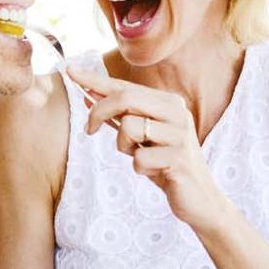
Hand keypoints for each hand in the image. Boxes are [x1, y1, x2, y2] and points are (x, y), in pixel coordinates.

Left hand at [68, 67, 224, 227]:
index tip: (69, 69)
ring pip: (129, 127)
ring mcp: (180, 133)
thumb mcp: (141, 137)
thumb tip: (88, 95)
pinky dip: (140, 168)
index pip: (125, 86)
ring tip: (141, 157)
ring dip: (124, 147)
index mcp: (167, 102)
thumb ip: (119, 117)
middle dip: (99, 113)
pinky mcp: (179, 157)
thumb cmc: (166, 165)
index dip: (95, 79)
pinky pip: (139, 159)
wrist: (199, 198)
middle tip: (89, 130)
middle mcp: (177, 111)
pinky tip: (157, 173)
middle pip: (125, 99)